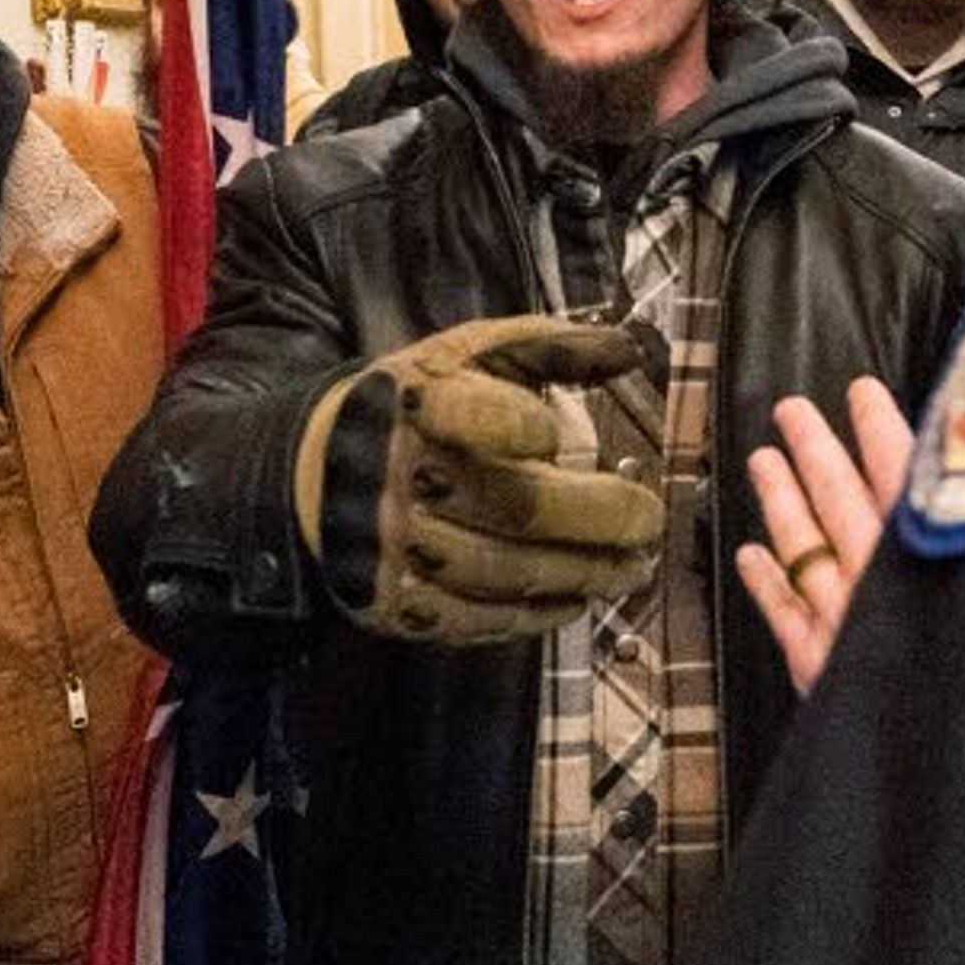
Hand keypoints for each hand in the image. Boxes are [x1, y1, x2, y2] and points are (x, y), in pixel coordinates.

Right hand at [297, 314, 668, 644]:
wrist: (315, 469)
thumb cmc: (414, 406)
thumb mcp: (467, 355)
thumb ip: (546, 346)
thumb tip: (626, 348)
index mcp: (420, 404)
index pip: (469, 415)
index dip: (516, 425)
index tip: (556, 433)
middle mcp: (402, 478)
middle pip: (515, 508)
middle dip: (598, 519)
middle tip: (648, 521)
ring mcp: (395, 546)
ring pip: (504, 571)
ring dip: (582, 575)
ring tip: (630, 569)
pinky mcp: (394, 601)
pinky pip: (474, 618)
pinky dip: (534, 615)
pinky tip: (576, 599)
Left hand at [732, 378, 913, 695]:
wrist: (951, 793)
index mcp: (931, 570)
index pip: (905, 482)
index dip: (883, 433)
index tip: (863, 393)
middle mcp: (880, 592)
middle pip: (842, 506)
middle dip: (817, 452)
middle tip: (792, 409)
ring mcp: (843, 631)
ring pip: (804, 551)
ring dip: (782, 503)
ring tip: (762, 460)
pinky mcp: (822, 674)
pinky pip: (784, 619)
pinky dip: (766, 583)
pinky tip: (749, 555)